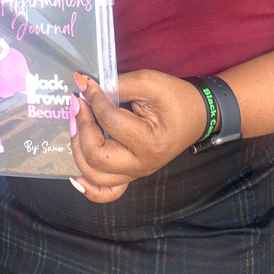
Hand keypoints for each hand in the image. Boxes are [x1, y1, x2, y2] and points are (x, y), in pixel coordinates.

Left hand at [68, 70, 208, 203]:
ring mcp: (136, 173)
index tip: (86, 83)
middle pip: (96, 155)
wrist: (198, 115)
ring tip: (76, 123)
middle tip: (78, 103)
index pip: (110, 122)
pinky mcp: (130, 174)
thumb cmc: (176, 98)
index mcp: (150, 142)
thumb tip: (84, 85)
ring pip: (94, 174)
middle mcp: (142, 164)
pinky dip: (89, 187)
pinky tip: (76, 177)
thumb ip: (116, 84)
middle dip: (81, 126)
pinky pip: (106, 191)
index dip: (94, 99)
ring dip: (77, 147)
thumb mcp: (148, 82)